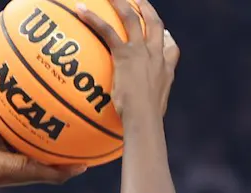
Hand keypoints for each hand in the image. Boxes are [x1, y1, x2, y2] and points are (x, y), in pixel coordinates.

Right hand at [0, 70, 86, 188]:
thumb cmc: (0, 172)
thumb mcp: (34, 172)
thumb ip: (58, 173)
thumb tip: (85, 167)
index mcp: (19, 144)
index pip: (40, 127)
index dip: (53, 116)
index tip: (70, 104)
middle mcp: (6, 130)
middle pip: (26, 106)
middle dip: (37, 94)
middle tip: (54, 77)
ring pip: (5, 94)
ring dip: (13, 80)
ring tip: (26, 61)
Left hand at [74, 0, 179, 122]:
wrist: (145, 119)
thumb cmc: (145, 123)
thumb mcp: (152, 113)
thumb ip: (146, 107)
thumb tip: (139, 121)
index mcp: (165, 69)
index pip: (170, 48)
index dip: (166, 38)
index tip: (163, 34)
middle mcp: (156, 56)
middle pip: (155, 24)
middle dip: (147, 10)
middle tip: (138, 1)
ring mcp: (142, 52)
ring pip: (133, 18)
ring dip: (122, 3)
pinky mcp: (126, 54)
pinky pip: (107, 31)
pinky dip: (93, 19)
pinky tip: (80, 10)